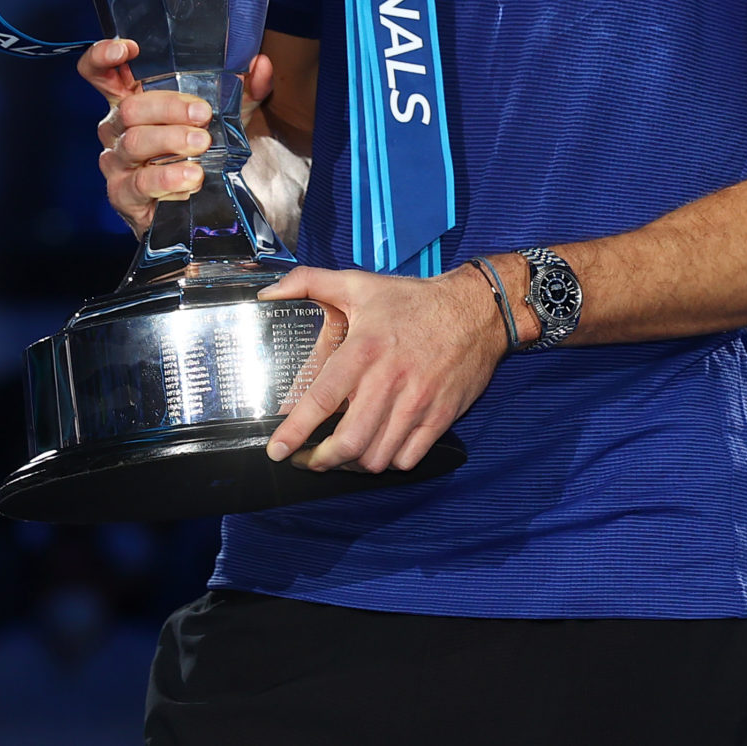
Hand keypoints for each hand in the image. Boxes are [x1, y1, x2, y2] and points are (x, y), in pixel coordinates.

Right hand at [80, 39, 276, 234]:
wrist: (201, 206)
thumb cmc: (203, 149)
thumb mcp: (230, 115)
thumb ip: (246, 88)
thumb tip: (261, 64)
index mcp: (134, 100)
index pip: (100, 72)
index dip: (103, 56)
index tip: (129, 48)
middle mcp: (117, 128)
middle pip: (129, 108)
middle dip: (168, 107)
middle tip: (203, 115)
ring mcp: (116, 161)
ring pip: (134, 142)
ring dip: (170, 141)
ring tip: (202, 145)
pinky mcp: (123, 194)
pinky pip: (139, 183)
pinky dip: (168, 179)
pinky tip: (191, 179)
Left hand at [260, 264, 505, 472]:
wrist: (479, 309)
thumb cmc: (414, 301)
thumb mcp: (360, 284)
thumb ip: (309, 283)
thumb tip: (268, 293)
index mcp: (365, 350)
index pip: (322, 399)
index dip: (295, 431)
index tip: (277, 450)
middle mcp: (390, 381)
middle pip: (349, 442)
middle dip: (322, 460)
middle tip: (310, 459)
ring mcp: (418, 402)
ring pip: (376, 457)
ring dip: (354, 463)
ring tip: (344, 455)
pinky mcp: (441, 416)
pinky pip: (407, 459)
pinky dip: (389, 461)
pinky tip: (381, 447)